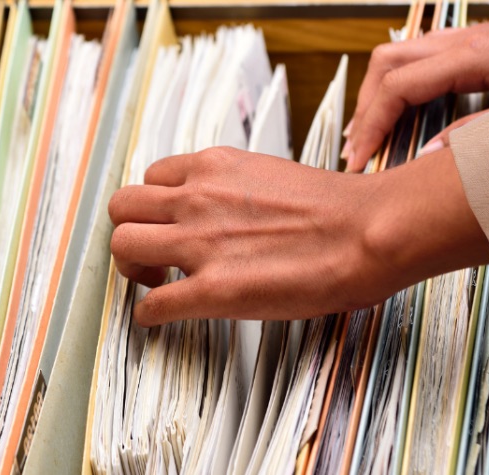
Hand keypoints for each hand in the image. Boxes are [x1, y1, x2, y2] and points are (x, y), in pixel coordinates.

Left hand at [108, 146, 488, 325]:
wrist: (367, 232)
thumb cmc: (336, 209)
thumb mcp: (270, 174)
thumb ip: (233, 187)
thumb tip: (225, 209)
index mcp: (213, 167)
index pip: (151, 178)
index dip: (154, 206)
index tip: (167, 225)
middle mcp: (196, 199)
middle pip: (121, 206)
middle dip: (130, 232)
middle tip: (150, 255)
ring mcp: (199, 244)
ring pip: (122, 245)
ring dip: (130, 269)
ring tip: (153, 283)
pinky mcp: (212, 290)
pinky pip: (151, 305)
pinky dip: (148, 315)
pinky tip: (162, 318)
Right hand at [345, 2, 488, 170]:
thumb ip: (478, 135)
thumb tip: (429, 157)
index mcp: (474, 55)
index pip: (400, 86)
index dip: (373, 125)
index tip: (361, 158)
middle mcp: (460, 39)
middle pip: (385, 64)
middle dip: (364, 109)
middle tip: (357, 150)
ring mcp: (461, 37)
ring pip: (395, 58)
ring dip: (376, 97)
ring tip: (368, 137)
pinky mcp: (466, 43)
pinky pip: (414, 60)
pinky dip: (397, 89)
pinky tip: (398, 116)